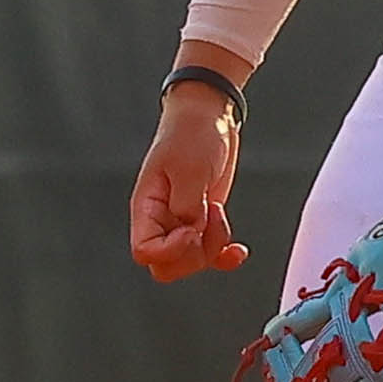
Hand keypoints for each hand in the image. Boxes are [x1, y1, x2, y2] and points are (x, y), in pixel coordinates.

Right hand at [129, 88, 247, 281]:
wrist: (208, 116)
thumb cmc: (190, 134)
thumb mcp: (190, 168)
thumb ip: (187, 205)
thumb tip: (191, 230)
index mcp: (147, 207)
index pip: (144, 251)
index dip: (170, 251)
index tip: (191, 229)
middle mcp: (161, 219)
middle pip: (167, 266)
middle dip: (193, 255)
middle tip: (207, 224)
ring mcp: (182, 221)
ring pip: (191, 261)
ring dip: (212, 249)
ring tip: (219, 214)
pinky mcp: (203, 220)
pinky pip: (210, 254)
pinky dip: (224, 257)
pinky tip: (237, 251)